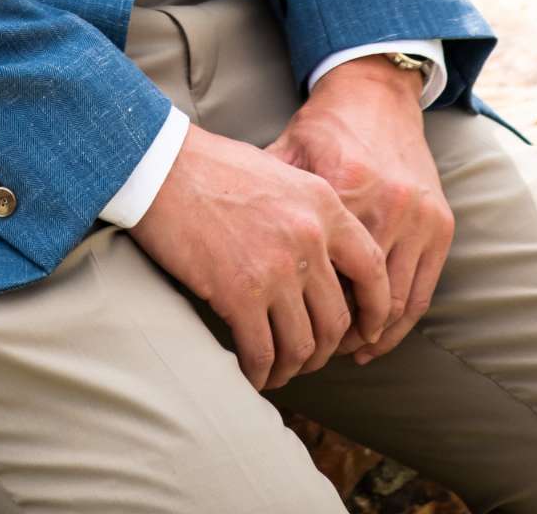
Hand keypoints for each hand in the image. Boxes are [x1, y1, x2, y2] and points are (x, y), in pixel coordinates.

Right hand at [131, 121, 388, 391]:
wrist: (160, 165)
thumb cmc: (211, 167)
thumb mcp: (279, 172)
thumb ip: (308, 212)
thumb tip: (322, 258)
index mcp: (323, 204)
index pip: (373, 268)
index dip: (376, 309)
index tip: (366, 330)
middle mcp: (309, 238)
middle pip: (337, 318)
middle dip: (325, 349)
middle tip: (308, 357)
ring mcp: (277, 268)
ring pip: (302, 344)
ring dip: (292, 366)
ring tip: (278, 369)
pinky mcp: (240, 293)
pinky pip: (262, 352)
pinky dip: (260, 372)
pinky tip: (251, 372)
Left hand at [263, 57, 452, 363]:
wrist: (376, 92)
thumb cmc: (324, 126)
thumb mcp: (288, 151)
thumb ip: (267, 192)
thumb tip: (222, 235)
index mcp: (345, 188)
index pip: (325, 272)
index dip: (304, 310)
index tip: (283, 330)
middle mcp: (388, 204)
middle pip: (362, 297)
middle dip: (336, 334)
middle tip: (310, 354)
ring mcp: (419, 216)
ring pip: (397, 305)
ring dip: (371, 338)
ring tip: (340, 353)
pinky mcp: (441, 223)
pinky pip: (423, 292)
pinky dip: (399, 322)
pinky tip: (374, 338)